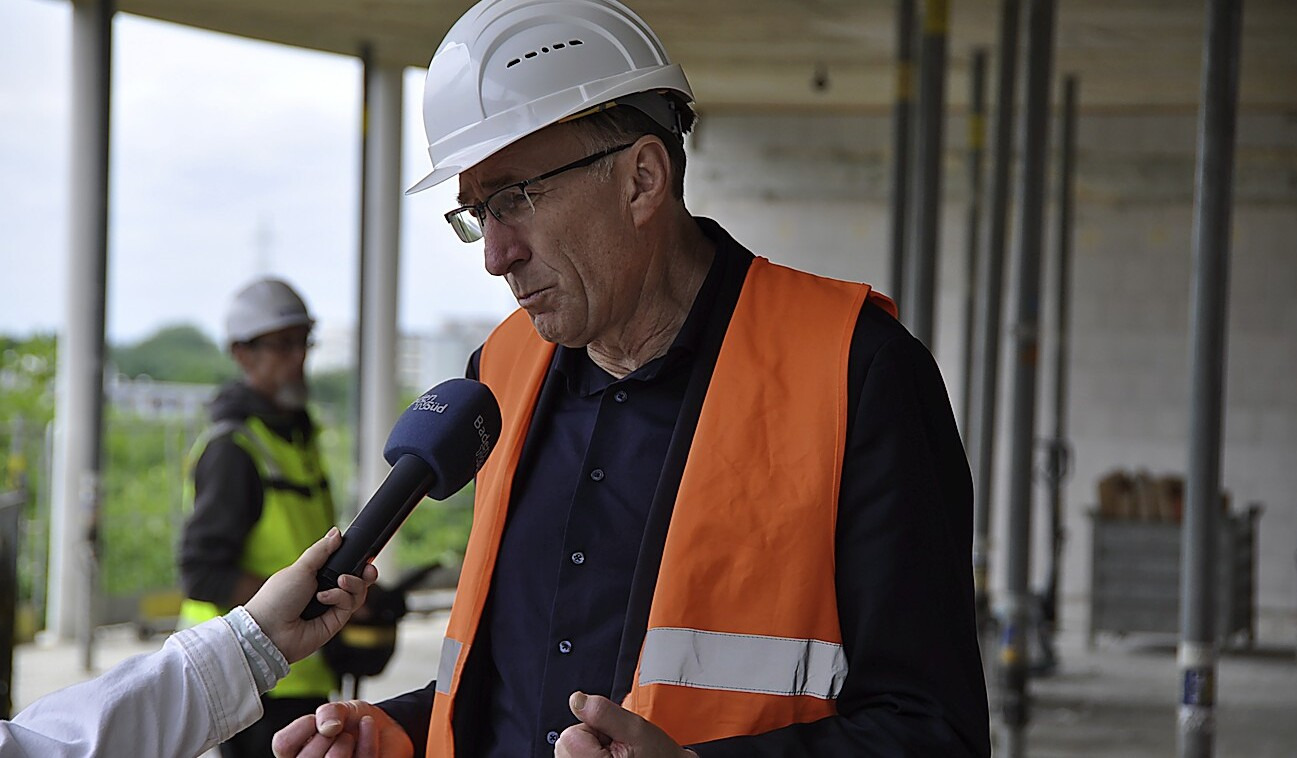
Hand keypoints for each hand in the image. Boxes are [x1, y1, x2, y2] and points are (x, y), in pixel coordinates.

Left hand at [244, 527, 378, 663]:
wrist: (269, 630)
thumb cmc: (277, 598)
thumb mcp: (301, 567)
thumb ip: (321, 550)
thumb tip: (336, 533)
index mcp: (316, 576)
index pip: (344, 565)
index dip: (357, 560)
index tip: (365, 555)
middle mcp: (326, 591)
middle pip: (357, 580)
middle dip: (365, 573)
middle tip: (367, 569)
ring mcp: (331, 608)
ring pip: (357, 593)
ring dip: (352, 584)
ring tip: (339, 581)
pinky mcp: (335, 622)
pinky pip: (349, 605)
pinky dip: (340, 598)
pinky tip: (324, 598)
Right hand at [272, 700, 412, 757]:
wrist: (385, 730)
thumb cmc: (356, 723)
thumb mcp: (340, 709)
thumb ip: (329, 711)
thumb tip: (327, 726)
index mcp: (297, 751)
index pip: (282, 744)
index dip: (302, 726)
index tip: (316, 719)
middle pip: (305, 757)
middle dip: (326, 735)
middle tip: (337, 729)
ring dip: (345, 741)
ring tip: (350, 736)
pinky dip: (368, 740)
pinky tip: (368, 728)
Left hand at [556, 692, 699, 757]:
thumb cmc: (658, 756)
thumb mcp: (635, 728)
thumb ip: (603, 712)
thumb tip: (578, 701)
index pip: (571, 734)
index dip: (595, 726)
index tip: (614, 734)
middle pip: (567, 743)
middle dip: (591, 737)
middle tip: (616, 744)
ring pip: (571, 751)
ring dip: (590, 747)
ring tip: (615, 753)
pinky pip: (577, 756)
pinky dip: (590, 754)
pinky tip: (609, 757)